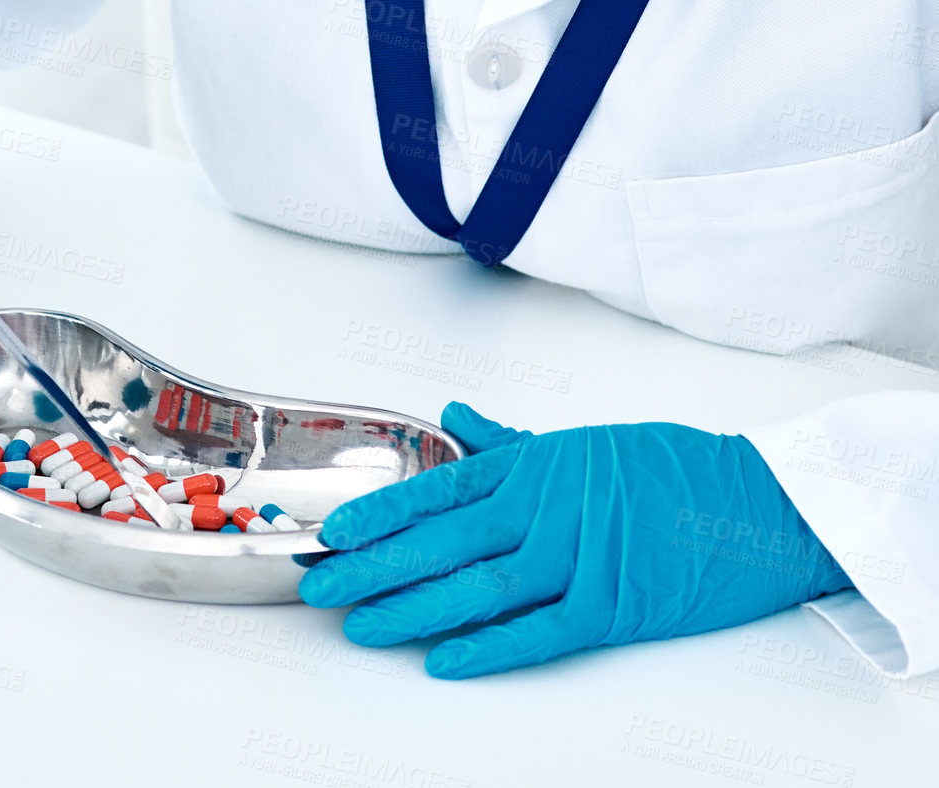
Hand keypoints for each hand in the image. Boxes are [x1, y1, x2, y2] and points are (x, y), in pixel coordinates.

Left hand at [299, 401, 850, 678]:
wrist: (755, 503)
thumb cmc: (667, 470)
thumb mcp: (581, 442)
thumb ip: (509, 444)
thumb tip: (452, 415)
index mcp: (535, 465)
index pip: (438, 488)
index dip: (381, 513)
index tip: (334, 532)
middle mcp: (548, 506)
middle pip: (443, 541)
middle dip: (374, 567)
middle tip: (320, 586)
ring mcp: (580, 556)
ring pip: (478, 588)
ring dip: (412, 610)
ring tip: (361, 626)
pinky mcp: (613, 605)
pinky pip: (538, 631)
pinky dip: (490, 648)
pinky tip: (443, 660)